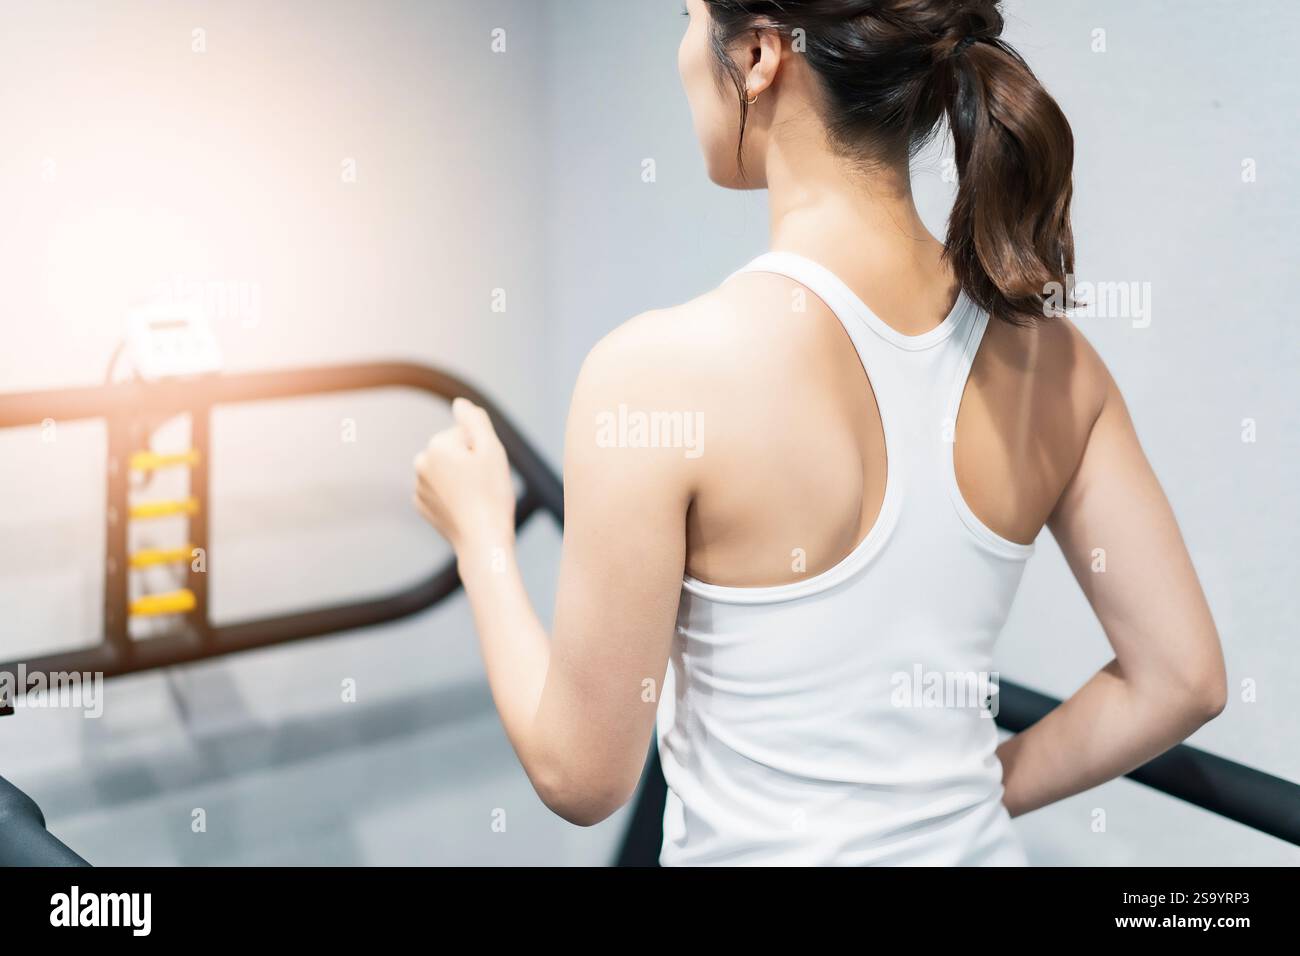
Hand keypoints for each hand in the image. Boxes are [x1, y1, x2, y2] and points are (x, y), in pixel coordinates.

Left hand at [413, 397, 515, 555]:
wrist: (483, 541)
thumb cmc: (492, 494)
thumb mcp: (492, 449)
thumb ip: (475, 420)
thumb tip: (460, 403)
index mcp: (437, 445)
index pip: (465, 433)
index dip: (483, 448)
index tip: (488, 469)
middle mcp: (421, 463)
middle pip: (453, 450)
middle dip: (469, 461)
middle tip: (484, 484)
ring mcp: (419, 487)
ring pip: (447, 471)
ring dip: (460, 478)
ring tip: (476, 498)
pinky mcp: (422, 506)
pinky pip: (440, 491)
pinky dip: (452, 496)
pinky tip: (465, 509)